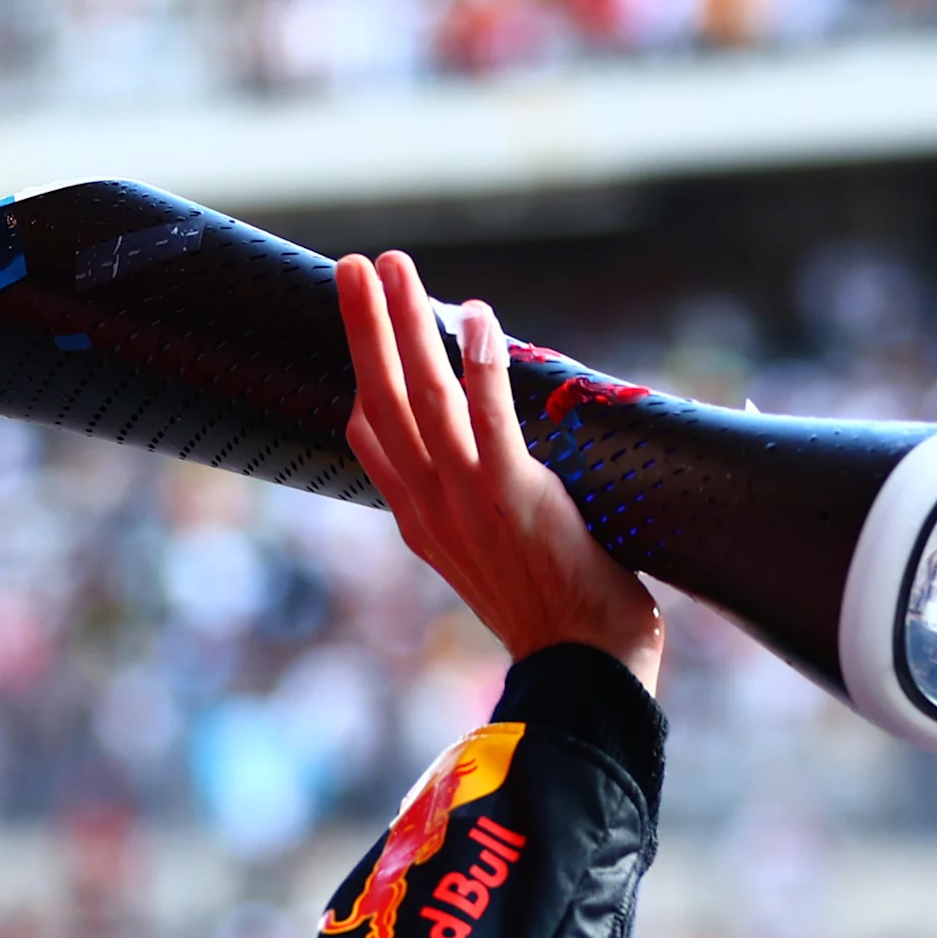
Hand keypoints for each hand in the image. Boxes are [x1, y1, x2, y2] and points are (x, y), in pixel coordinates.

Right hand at [338, 249, 664, 693]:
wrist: (583, 672)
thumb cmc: (556, 620)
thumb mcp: (494, 561)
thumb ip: (479, 513)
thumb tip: (497, 475)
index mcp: (422, 522)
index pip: (373, 438)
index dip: (362, 376)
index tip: (360, 322)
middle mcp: (431, 507)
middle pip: (381, 400)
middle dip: (364, 328)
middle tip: (353, 265)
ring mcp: (467, 500)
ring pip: (422, 396)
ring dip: (404, 325)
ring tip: (393, 266)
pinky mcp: (512, 497)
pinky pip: (489, 417)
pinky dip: (481, 364)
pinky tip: (476, 314)